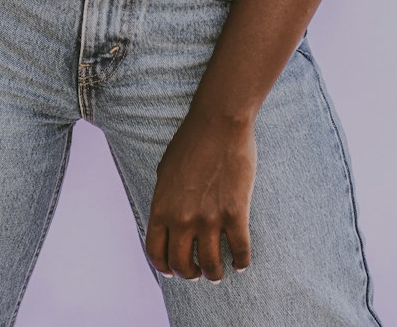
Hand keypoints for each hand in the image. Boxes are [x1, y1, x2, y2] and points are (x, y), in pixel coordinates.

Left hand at [144, 107, 255, 281]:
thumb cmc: (191, 141)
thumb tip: (168, 222)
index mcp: (162, 207)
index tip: (171, 271)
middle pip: (182, 265)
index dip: (163, 267)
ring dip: (214, 274)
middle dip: (189, 274)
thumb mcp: (165, 171)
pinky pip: (239, 252)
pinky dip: (241, 263)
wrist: (218, 122)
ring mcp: (209, 218)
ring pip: (211, 266)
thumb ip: (165, 199)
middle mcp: (182, 218)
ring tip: (217, 272)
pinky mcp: (235, 214)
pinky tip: (240, 263)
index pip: (156, 252)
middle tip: (197, 272)